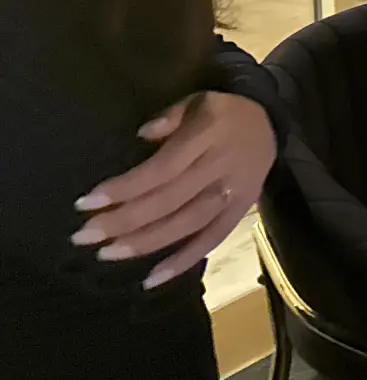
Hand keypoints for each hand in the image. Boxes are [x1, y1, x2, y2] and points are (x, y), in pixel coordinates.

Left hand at [73, 91, 276, 288]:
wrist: (270, 121)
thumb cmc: (222, 111)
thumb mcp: (197, 100)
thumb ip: (170, 116)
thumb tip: (141, 136)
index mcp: (209, 135)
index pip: (162, 169)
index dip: (125, 188)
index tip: (87, 203)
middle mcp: (221, 167)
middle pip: (169, 200)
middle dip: (123, 221)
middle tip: (84, 237)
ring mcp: (234, 193)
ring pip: (187, 224)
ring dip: (146, 243)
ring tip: (107, 254)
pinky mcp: (241, 211)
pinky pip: (212, 240)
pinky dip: (183, 261)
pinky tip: (152, 279)